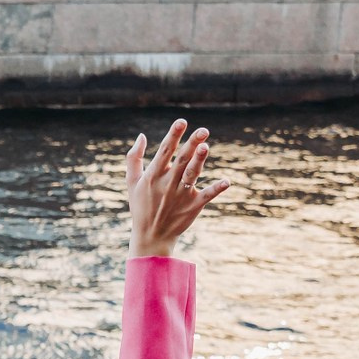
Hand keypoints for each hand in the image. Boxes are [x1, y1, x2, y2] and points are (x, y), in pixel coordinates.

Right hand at [126, 119, 228, 258]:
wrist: (151, 236)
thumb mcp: (132, 182)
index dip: (174, 135)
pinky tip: (226, 181)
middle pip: (182, 160)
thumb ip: (133, 158)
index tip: (182, 122)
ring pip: (192, 174)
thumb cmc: (141, 206)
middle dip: (191, 144)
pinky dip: (216, 189)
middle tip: (203, 130)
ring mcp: (181, 195)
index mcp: (153, 176)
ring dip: (200, 161)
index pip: (165, 151)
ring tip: (206, 147)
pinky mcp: (192, 206)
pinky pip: (206, 196)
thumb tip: (141, 135)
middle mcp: (167, 184)